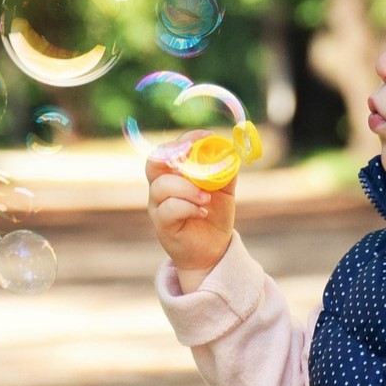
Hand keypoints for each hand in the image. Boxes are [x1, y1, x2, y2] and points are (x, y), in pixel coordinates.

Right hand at [146, 139, 236, 292]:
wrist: (213, 249)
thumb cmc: (214, 215)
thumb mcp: (225, 189)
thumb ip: (226, 169)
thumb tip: (232, 149)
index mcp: (174, 173)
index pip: (170, 149)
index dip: (185, 139)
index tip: (207, 136)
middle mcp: (161, 187)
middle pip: (154, 162)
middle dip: (174, 154)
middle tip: (193, 155)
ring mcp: (158, 206)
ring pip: (162, 186)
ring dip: (187, 188)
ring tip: (206, 197)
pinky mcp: (162, 225)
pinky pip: (168, 209)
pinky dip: (187, 207)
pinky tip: (202, 211)